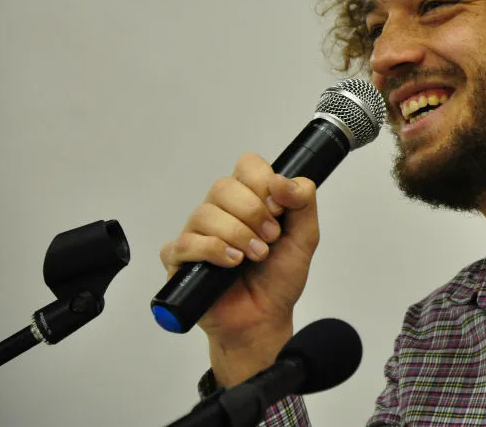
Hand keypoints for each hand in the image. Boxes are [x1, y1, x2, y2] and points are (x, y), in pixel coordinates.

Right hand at [159, 153, 319, 384]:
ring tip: (255, 257)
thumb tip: (283, 180)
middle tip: (270, 239)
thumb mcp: (305, 237)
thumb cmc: (279, 279)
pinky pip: (186, 242)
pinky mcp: (180, 259)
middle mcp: (220, 212)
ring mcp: (197, 234)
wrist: (264, 320)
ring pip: (205, 213)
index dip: (263, 183)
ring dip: (237, 235)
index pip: (247, 166)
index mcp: (248, 199)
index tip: (279, 209)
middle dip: (252, 212)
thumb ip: (303, 202)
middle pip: (223, 186)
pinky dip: (213, 251)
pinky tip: (231, 264)